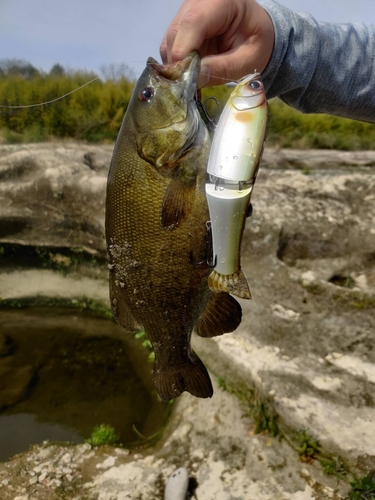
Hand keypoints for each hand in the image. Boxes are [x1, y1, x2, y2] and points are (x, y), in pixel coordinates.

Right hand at [160, 0, 274, 87]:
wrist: (255, 33)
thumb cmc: (256, 42)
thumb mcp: (247, 59)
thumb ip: (223, 67)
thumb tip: (195, 79)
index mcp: (221, 2)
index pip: (193, 22)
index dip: (184, 51)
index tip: (185, 78)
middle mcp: (198, 2)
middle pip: (176, 33)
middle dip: (179, 64)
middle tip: (189, 87)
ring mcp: (186, 12)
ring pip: (169, 42)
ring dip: (176, 66)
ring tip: (192, 82)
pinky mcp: (179, 27)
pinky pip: (169, 48)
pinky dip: (176, 65)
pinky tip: (190, 74)